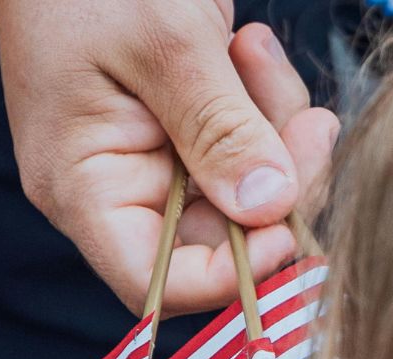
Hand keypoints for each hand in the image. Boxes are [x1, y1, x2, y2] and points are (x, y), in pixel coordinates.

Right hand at [0, 2, 338, 314]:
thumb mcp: (163, 43)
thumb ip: (219, 128)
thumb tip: (272, 208)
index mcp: (82, 188)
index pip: (156, 282)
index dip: (230, 272)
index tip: (288, 216)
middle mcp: (110, 189)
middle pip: (214, 239)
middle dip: (274, 184)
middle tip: (310, 122)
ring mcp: (144, 160)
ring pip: (237, 190)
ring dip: (271, 130)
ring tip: (255, 51)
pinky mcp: (174, 129)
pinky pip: (236, 145)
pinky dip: (259, 106)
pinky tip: (245, 48)